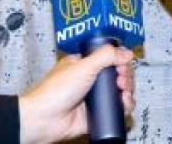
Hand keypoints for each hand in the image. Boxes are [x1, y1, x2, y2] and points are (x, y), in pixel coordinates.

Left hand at [18, 45, 134, 143]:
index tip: (124, 64)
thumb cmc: (55, 91)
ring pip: (119, 92)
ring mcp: (93, 98)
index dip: (119, 60)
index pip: (108, 58)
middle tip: (122, 80)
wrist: (44, 120)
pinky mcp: (95, 114)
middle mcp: (89, 80)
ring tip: (124, 93)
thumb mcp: (83, 66)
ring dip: (127, 91)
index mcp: (83, 65)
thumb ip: (106, 56)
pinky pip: (115, 109)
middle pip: (116, 75)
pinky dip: (124, 106)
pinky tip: (125, 104)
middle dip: (125, 76)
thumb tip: (127, 53)